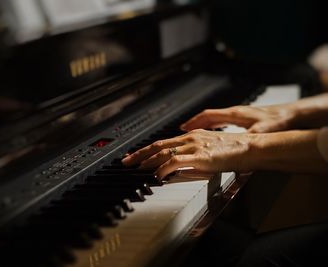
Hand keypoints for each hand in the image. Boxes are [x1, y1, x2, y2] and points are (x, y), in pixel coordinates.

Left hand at [122, 129, 252, 178]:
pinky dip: (163, 168)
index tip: (135, 155)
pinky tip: (157, 175)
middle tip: (126, 161)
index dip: (147, 149)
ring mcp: (194, 146)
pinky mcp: (200, 156)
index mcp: (191, 136)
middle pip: (158, 145)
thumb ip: (195, 153)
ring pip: (163, 152)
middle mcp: (190, 138)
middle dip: (139, 154)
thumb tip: (182, 163)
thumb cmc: (234, 149)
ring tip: (135, 168)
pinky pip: (176, 162)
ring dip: (147, 161)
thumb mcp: (211, 148)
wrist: (250, 146)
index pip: (163, 142)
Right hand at [180, 105, 296, 132]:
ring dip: (201, 124)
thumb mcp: (262, 131)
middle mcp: (234, 112)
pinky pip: (221, 121)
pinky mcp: (242, 118)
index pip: (208, 115)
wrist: (291, 114)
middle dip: (193, 123)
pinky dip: (212, 126)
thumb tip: (237, 144)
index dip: (194, 121)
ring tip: (191, 132)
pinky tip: (211, 133)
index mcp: (235, 114)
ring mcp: (237, 114)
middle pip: (208, 116)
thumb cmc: (278, 120)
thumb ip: (248, 137)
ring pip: (214, 118)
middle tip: (181, 130)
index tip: (183, 127)